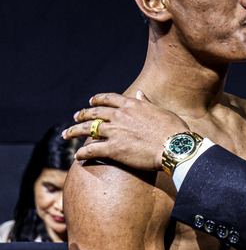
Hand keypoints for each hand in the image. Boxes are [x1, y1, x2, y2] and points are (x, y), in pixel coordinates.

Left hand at [63, 91, 189, 170]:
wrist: (175, 147)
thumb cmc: (174, 129)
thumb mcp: (161, 111)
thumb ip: (147, 103)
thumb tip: (140, 93)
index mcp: (132, 105)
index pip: (109, 98)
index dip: (97, 99)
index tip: (91, 101)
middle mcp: (120, 116)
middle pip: (94, 113)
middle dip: (82, 115)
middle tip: (75, 118)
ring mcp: (115, 132)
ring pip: (88, 129)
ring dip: (74, 131)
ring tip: (66, 134)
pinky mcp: (113, 149)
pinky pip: (92, 149)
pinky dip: (82, 152)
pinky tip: (77, 156)